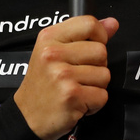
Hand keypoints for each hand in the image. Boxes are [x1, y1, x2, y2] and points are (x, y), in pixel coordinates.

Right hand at [13, 16, 118, 139]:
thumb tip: (112, 23)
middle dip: (97, 67)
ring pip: (105, 75)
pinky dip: (94, 103)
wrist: (26, 116)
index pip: (89, 23)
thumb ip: (84, 35)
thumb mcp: (55, 52)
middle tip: (78, 76)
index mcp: (49, 38)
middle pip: (101, 51)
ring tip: (76, 89)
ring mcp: (62, 75)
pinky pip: (102, 95)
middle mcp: (53, 54)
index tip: (92, 47)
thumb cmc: (42, 84)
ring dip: (95, 87)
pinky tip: (78, 102)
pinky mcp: (71, 95)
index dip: (100, 36)